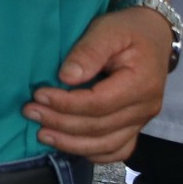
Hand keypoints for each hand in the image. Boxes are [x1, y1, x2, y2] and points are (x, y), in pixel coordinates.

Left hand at [25, 4, 172, 162]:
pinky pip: (116, 150)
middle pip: (99, 127)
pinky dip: (92, 153)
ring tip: (42, 134)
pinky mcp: (135, 126)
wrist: (152, 36)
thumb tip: (66, 77)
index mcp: (141, 83)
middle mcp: (145, 108)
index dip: (66, 104)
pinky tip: (67, 145)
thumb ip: (88, 52)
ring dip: (71, 143)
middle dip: (60, 123)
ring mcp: (142, 120)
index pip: (99, 104)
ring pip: (107, 145)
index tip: (38, 94)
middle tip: (30, 112)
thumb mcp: (108, 30)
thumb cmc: (127, 31)